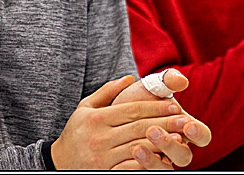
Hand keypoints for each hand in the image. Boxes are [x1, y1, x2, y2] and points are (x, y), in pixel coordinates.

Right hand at [51, 75, 201, 169]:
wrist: (58, 163)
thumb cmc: (76, 133)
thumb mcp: (85, 108)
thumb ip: (107, 91)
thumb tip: (130, 78)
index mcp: (98, 118)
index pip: (133, 110)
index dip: (156, 106)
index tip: (174, 104)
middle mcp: (100, 137)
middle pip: (140, 127)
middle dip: (165, 122)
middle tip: (185, 119)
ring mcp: (103, 158)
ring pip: (139, 147)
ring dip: (162, 143)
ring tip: (180, 137)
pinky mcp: (106, 173)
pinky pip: (131, 168)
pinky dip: (149, 163)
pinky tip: (164, 159)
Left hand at [111, 69, 211, 169]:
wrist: (111, 114)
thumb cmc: (139, 99)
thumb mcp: (153, 87)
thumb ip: (169, 80)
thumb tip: (182, 81)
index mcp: (184, 129)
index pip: (203, 137)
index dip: (198, 133)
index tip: (187, 125)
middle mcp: (175, 149)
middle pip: (184, 157)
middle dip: (170, 145)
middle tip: (153, 130)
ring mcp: (159, 161)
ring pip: (164, 170)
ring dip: (152, 161)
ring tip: (136, 148)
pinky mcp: (141, 168)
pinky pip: (142, 173)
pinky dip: (135, 168)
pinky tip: (124, 159)